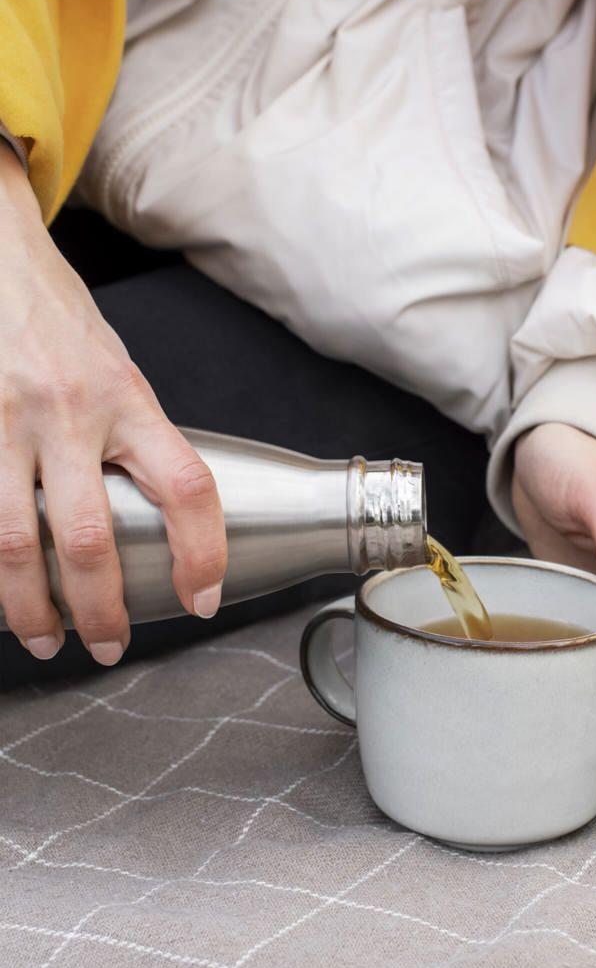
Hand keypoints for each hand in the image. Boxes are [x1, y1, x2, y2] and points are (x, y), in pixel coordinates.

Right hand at [0, 144, 227, 663]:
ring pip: (13, 542)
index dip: (204, 553)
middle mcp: (69, 413)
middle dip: (102, 609)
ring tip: (44, 639)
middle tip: (109, 646)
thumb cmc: (61, 320)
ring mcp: (3, 420)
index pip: (188, 489)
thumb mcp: (119, 373)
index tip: (203, 598)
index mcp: (129, 399)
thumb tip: (153, 512)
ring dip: (28, 607)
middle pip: (90, 538)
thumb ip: (134, 438)